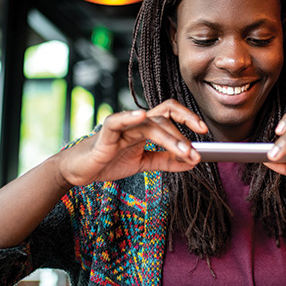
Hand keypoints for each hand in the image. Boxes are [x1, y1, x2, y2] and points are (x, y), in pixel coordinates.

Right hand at [55, 99, 207, 187]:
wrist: (80, 171)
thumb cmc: (109, 161)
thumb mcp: (144, 164)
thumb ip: (166, 161)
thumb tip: (191, 162)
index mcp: (145, 126)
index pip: (171, 114)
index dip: (188, 118)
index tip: (204, 131)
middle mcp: (136, 122)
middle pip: (165, 117)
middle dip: (184, 132)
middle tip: (196, 152)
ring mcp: (122, 126)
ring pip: (150, 123)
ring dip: (170, 138)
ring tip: (184, 152)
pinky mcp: (106, 134)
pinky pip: (118, 121)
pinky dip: (129, 116)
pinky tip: (141, 116)